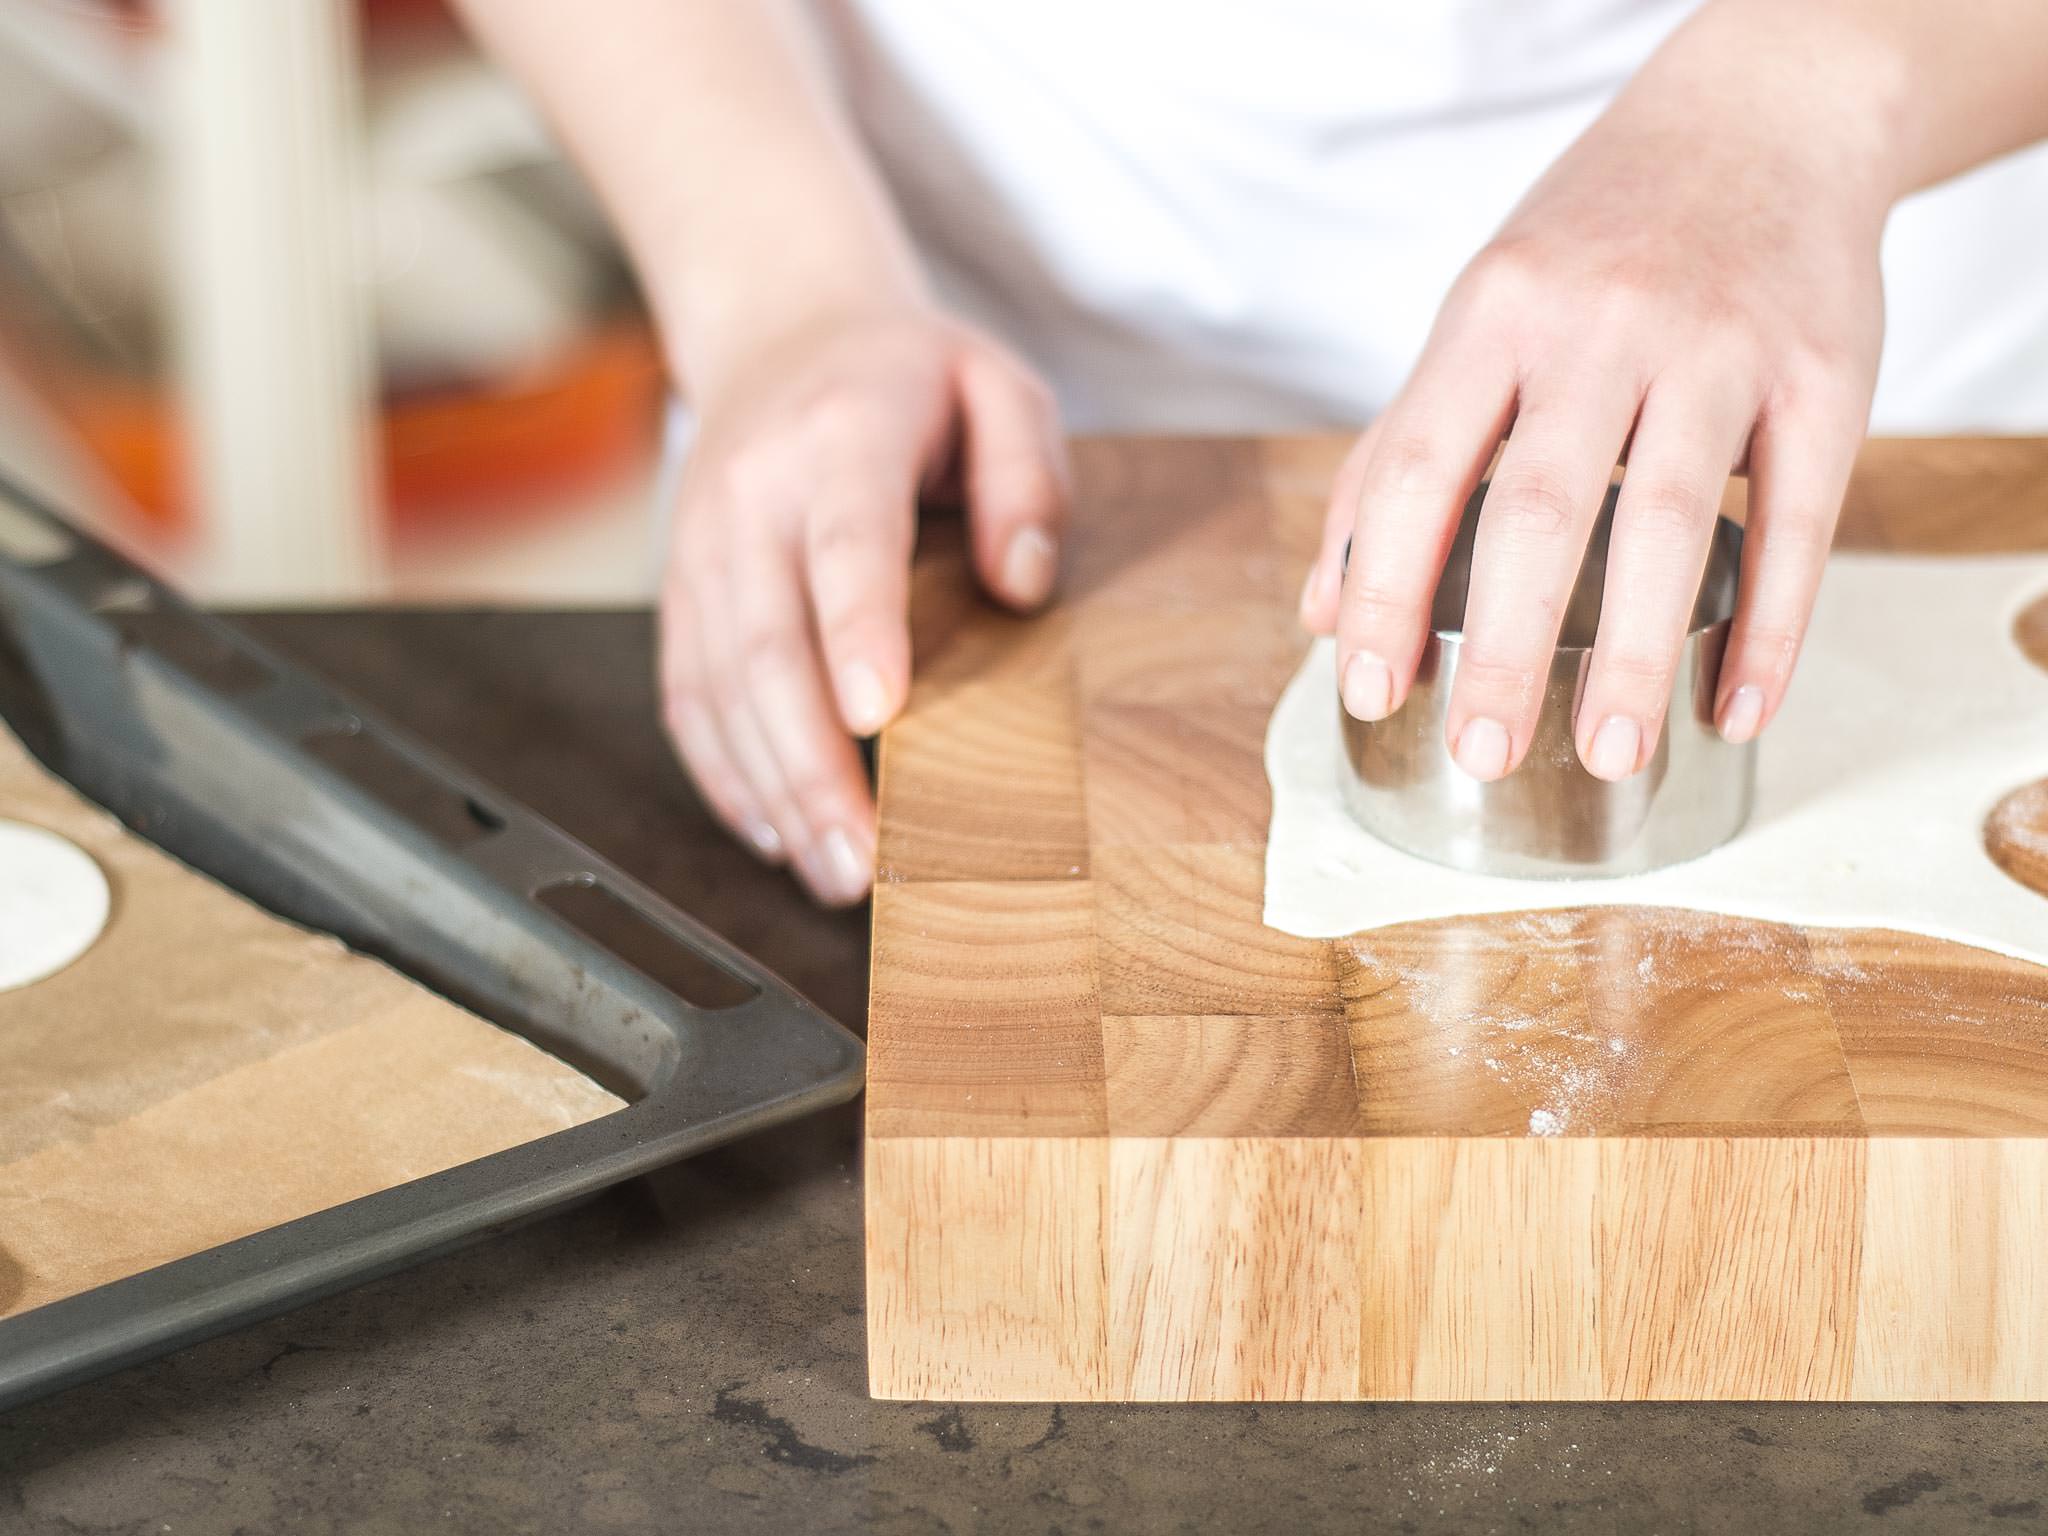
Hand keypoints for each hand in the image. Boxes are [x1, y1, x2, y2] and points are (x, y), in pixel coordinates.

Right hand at [660, 306, 1068, 904]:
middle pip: (767, 644)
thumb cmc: (910, 379)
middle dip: (811, 764)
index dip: (856, 630)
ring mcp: (702, 548)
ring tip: (833, 875)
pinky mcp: (681, 591)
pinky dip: (724, 774)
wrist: (779, 333)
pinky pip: (686, 695)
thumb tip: (1021, 584)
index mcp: (840, 437)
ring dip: (771, 791)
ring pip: (717, 686)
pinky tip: (773, 834)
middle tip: (863, 862)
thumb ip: (1028, 477)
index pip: (846, 543)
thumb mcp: (1001, 386)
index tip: (876, 718)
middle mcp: (752, 496)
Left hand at [1300, 24, 1890, 781]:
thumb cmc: (1594, 243)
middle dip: (1507, 649)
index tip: (1369, 690)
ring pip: (1671, 520)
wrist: (1762, 119)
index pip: (1419, 469)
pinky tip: (1738, 710)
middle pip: (1541, 508)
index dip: (1387, 589)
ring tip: (1610, 757)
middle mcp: (1601, 326)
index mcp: (1495, 314)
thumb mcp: (1480, 317)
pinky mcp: (1825, 373)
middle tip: (1481, 755)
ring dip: (1639, 657)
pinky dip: (1774, 628)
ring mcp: (1719, 346)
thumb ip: (1398, 459)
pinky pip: (1802, 520)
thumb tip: (1326, 612)